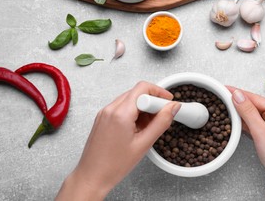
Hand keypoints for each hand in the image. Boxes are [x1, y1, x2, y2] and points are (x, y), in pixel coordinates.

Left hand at [56, 82, 180, 200]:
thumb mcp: (144, 144)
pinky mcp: (103, 118)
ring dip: (143, 108)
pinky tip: (137, 130)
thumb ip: (161, 122)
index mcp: (120, 113)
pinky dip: (133, 114)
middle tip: (160, 118)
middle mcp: (110, 109)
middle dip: (152, 102)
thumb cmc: (113, 165)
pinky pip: (122, 107)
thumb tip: (172, 107)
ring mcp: (104, 113)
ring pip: (130, 99)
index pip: (143, 88)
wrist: (92, 177)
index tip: (168, 104)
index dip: (159, 93)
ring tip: (147, 128)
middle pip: (137, 92)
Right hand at [227, 86, 264, 200]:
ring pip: (253, 115)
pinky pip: (254, 125)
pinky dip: (244, 123)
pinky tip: (234, 121)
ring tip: (225, 106)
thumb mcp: (261, 132)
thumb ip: (248, 112)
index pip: (255, 98)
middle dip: (238, 101)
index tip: (225, 88)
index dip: (239, 93)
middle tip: (221, 96)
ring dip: (240, 112)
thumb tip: (237, 95)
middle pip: (254, 105)